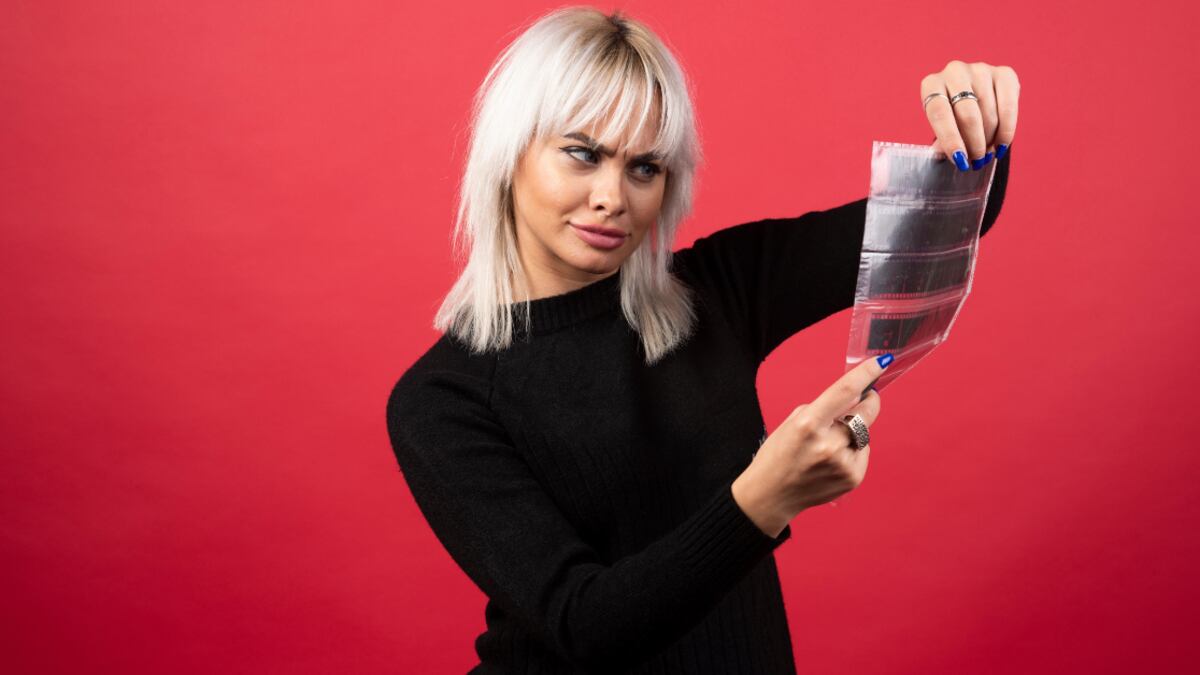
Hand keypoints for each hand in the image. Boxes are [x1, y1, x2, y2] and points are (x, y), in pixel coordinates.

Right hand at [732, 355, 887, 535]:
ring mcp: (842, 463)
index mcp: (808, 424)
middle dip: (868, 402)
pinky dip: (852, 451)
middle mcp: (828, 444)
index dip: (866, 374)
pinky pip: (862, 452)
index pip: (844, 391)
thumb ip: (824, 408)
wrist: (771, 495)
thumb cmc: (779, 453)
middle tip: (866, 398)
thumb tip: (857, 397)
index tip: (881, 361)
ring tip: (828, 446)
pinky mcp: (853, 478)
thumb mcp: (793, 422)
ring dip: (853, 432)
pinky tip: (832, 461)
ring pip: (864, 433)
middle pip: (866, 412)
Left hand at [921, 61, 1019, 170]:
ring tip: (987, 154)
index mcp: (931, 84)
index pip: (940, 113)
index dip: (950, 139)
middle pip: (967, 115)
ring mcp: (981, 69)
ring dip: (989, 139)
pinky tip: (1002, 145)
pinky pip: (1009, 106)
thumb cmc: (951, 117)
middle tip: (977, 161)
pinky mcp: (1004, 73)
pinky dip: (1007, 130)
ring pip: (989, 113)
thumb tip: (952, 156)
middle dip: (974, 144)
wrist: (972, 96)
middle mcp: (954, 71)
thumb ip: (942, 142)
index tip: (960, 161)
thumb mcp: (940, 128)